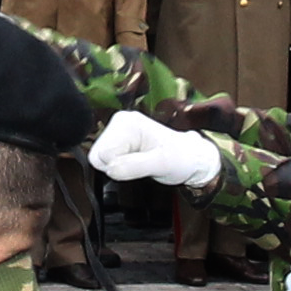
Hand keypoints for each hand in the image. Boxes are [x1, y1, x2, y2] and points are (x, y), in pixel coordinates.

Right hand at [87, 109, 220, 188]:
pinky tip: (137, 161)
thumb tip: (111, 168)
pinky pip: (106, 160)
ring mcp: (118, 131)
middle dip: (118, 166)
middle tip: (142, 163)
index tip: (141, 163)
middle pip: (98, 156)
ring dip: (120, 166)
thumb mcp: (161, 164)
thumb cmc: (182, 158)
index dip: (119, 166)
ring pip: (100, 160)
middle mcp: (119, 122)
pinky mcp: (119, 141)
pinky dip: (120, 166)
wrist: (191, 159)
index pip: (103, 154)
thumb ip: (134, 166)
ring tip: (142, 162)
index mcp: (127, 122)